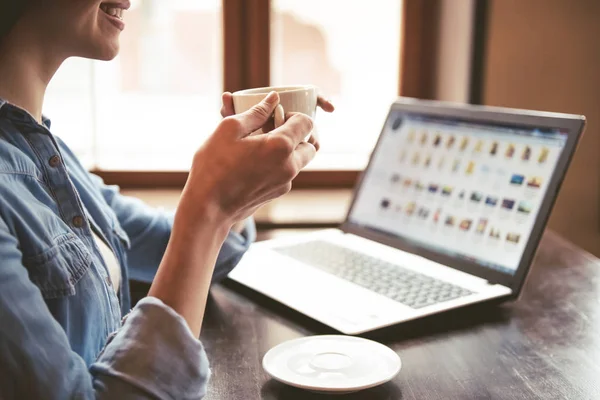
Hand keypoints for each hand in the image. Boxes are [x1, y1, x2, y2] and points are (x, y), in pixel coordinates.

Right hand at [181, 91, 316, 225]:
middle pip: (310, 145)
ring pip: (298, 160)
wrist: (208, 207)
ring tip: (257, 147)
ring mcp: (285, 183)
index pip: (307, 123)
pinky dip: (276, 165)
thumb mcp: (229, 129)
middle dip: (296, 135)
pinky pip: (285, 174)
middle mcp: (290, 166)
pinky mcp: (277, 193)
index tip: (274, 117)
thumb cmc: (214, 166)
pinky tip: (251, 164)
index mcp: (281, 146)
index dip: (293, 115)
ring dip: (285, 151)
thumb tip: (273, 99)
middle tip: (271, 132)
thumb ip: (256, 112)